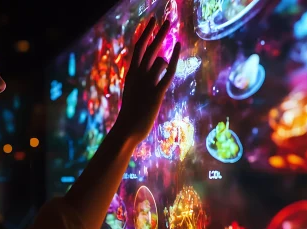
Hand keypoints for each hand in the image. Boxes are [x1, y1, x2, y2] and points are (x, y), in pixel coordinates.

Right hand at [115, 17, 180, 143]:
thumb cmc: (131, 116)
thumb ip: (140, 83)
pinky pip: (168, 71)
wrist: (127, 130)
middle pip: (149, 47)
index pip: (138, 47)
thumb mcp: (134, 95)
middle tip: (167, 18)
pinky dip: (175, 57)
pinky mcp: (157, 92)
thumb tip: (150, 77)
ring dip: (165, 63)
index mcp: (131, 74)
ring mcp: (147, 83)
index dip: (146, 33)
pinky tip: (179, 46)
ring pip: (159, 60)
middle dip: (159, 32)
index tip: (151, 21)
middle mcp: (138, 75)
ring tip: (160, 83)